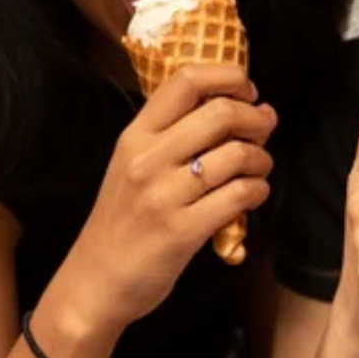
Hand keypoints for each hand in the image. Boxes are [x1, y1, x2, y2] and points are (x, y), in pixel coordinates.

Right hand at [66, 65, 275, 331]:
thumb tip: (236, 106)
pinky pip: (239, 196)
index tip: (247, 91)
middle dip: (256, 118)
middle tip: (263, 131)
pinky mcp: (182, 230)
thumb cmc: (121, 221)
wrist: (95, 280)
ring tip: (257, 169)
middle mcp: (146, 158)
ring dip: (262, 159)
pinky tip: (251, 195)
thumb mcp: (131, 166)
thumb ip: (171, 136)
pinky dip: (257, 191)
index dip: (227, 76)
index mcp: (134, 135)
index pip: (185, 80)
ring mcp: (164, 195)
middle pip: (220, 112)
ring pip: (237, 155)